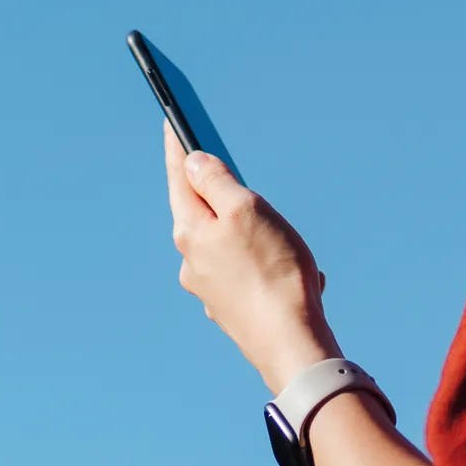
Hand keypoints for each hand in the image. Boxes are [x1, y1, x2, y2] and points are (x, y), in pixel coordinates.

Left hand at [163, 126, 338, 392]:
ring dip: (255, 235)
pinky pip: (249, 273)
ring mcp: (210, 288)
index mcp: (191, 232)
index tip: (171, 122)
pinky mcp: (232, 309)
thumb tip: (193, 163)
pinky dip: (268, 265)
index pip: (180, 178)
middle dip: (224, 197)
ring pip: (228, 244)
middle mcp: (191, 262)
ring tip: (287, 243)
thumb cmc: (272, 271)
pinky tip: (293, 272)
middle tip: (242, 183)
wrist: (290, 342)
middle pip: (201, 213)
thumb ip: (216, 182)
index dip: (178, 148)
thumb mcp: (245, 210)